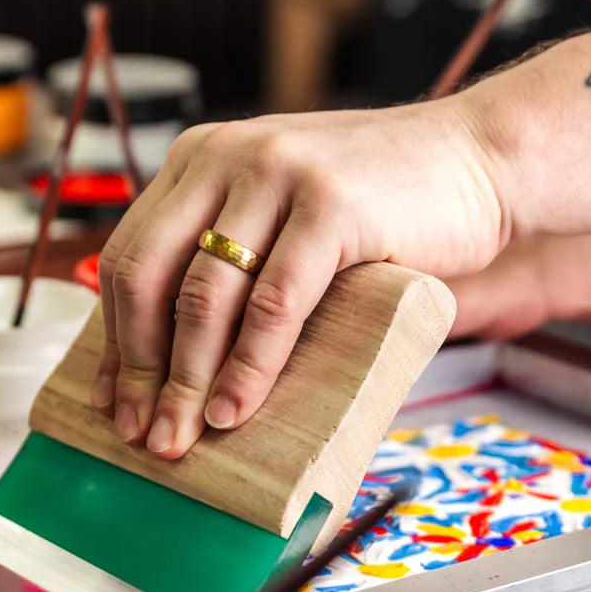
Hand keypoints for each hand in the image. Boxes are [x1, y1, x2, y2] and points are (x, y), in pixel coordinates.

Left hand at [94, 100, 506, 458]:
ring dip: (188, 380)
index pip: (126, 255)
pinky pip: (273, 302)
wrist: (478, 160)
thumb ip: (237, 252)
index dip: (112, 338)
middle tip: (144, 431)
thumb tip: (182, 360)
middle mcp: (224, 155)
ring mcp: (277, 173)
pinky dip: (250, 366)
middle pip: (146, 276)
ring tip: (186, 436)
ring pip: (204, 295)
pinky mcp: (330, 204)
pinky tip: (239, 407)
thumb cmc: (385, 201)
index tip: (114, 401)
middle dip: (138, 368)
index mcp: (199, 158)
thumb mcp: (286, 209)